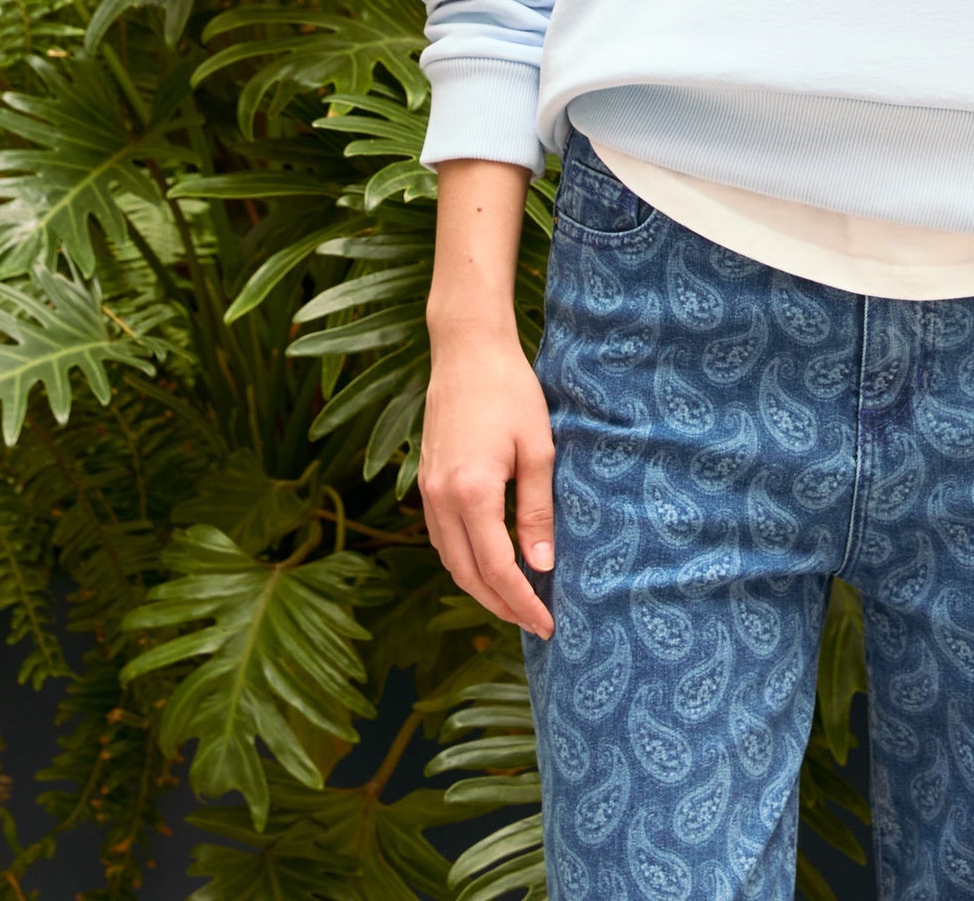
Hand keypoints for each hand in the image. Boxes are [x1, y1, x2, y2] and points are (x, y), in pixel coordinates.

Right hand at [419, 330, 556, 640]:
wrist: (467, 349)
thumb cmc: (510, 391)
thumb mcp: (537, 449)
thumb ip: (537, 512)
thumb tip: (543, 568)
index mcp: (471, 493)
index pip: (496, 570)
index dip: (521, 603)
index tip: (547, 624)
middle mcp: (440, 499)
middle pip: (466, 575)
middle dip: (500, 606)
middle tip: (535, 623)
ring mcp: (427, 491)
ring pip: (449, 560)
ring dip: (479, 587)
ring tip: (516, 601)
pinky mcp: (426, 481)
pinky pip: (440, 538)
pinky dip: (463, 561)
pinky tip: (488, 563)